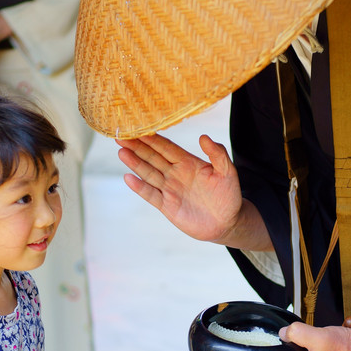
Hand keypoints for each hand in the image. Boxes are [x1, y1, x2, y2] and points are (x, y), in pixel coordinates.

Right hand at [117, 134, 258, 244]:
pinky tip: (128, 178)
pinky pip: (151, 195)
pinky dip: (140, 187)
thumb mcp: (227, 172)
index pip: (166, 147)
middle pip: (152, 157)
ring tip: (121, 151)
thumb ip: (217, 154)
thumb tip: (204, 136)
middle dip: (137, 147)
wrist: (227, 222)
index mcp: (188, 162)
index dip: (152, 138)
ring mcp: (170, 189)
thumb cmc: (229, 195)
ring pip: (148, 173)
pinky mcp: (167, 206)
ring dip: (135, 163)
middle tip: (121, 135)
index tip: (138, 128)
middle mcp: (175, 173)